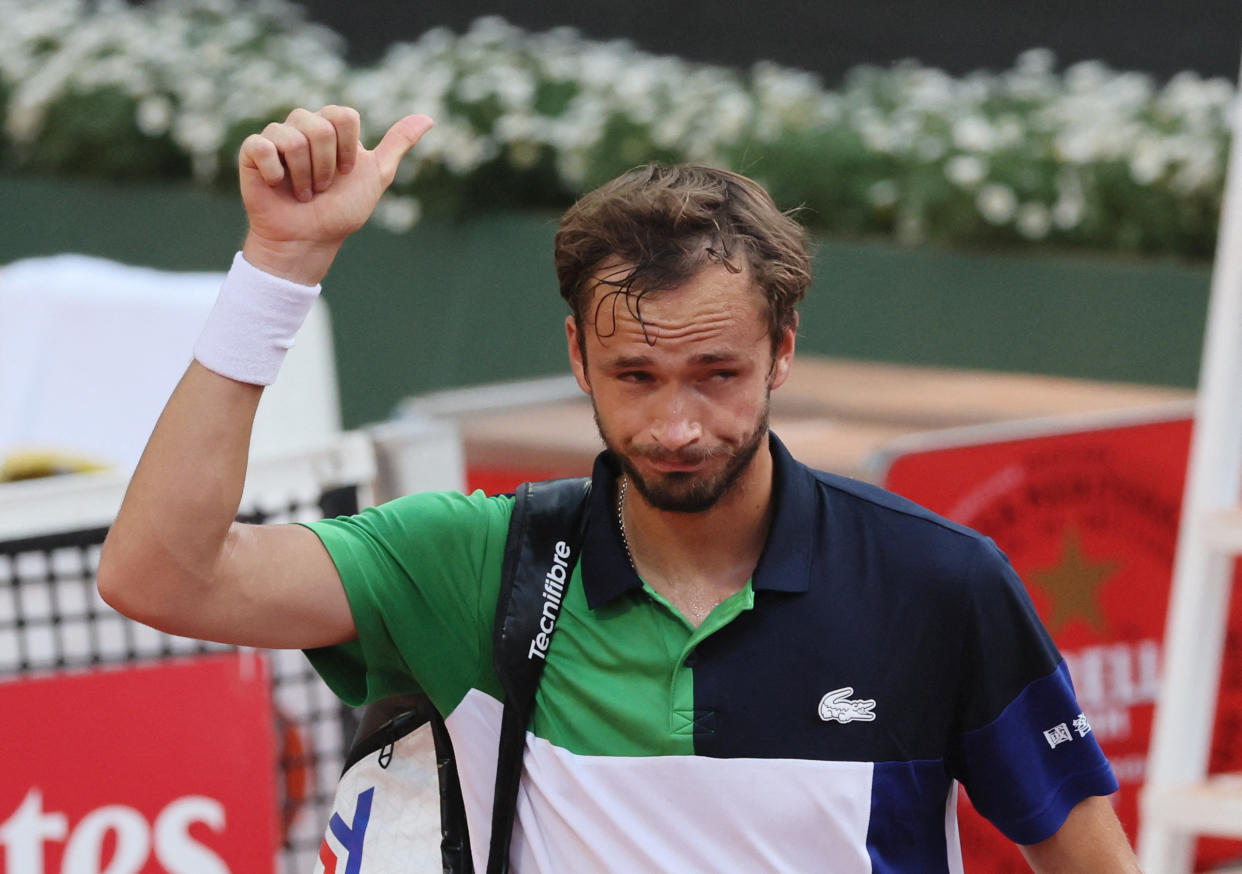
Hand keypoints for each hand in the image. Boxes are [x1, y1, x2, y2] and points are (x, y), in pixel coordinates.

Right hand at [238, 105, 433, 283]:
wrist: (310, 240)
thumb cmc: (342, 210)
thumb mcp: (377, 175)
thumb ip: (398, 144)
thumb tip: (429, 118)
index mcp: (331, 127)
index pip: (344, 116)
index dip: (349, 149)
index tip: (347, 173)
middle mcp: (303, 126)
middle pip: (319, 126)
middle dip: (327, 166)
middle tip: (323, 187)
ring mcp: (277, 137)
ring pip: (292, 138)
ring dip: (304, 176)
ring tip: (303, 193)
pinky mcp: (252, 152)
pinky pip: (262, 145)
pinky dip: (274, 172)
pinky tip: (276, 184)